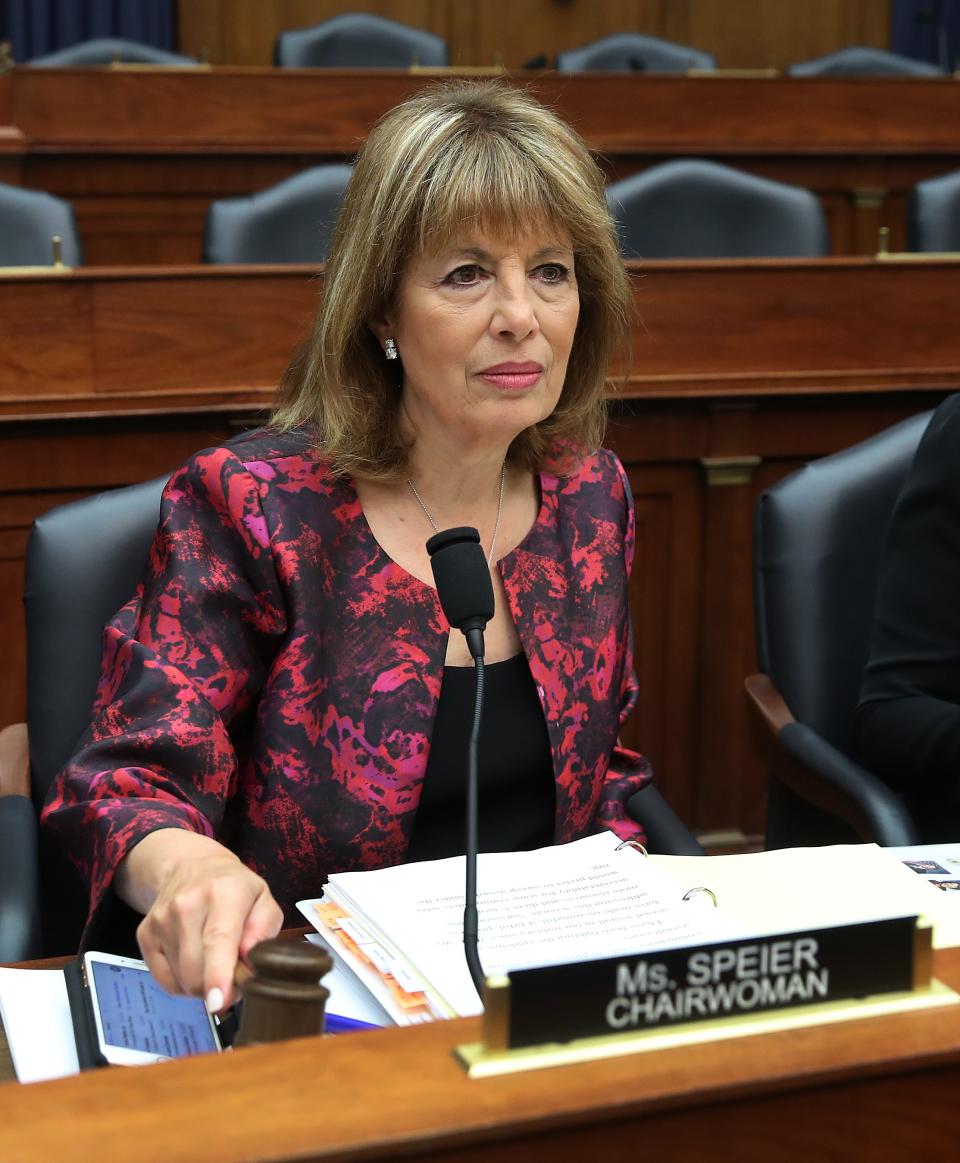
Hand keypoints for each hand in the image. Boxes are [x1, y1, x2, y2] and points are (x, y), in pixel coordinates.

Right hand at [115, 829, 283, 1011]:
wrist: (191, 866)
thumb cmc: (234, 888)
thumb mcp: (263, 900)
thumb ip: (264, 931)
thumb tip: (249, 963)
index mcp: (224, 892)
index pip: (218, 939)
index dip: (218, 975)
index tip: (218, 1002)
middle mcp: (187, 904)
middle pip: (197, 971)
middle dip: (220, 987)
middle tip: (234, 973)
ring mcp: (161, 920)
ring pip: (182, 981)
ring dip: (202, 984)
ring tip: (215, 960)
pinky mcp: (145, 935)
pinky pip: (166, 982)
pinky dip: (184, 983)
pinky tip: (195, 960)